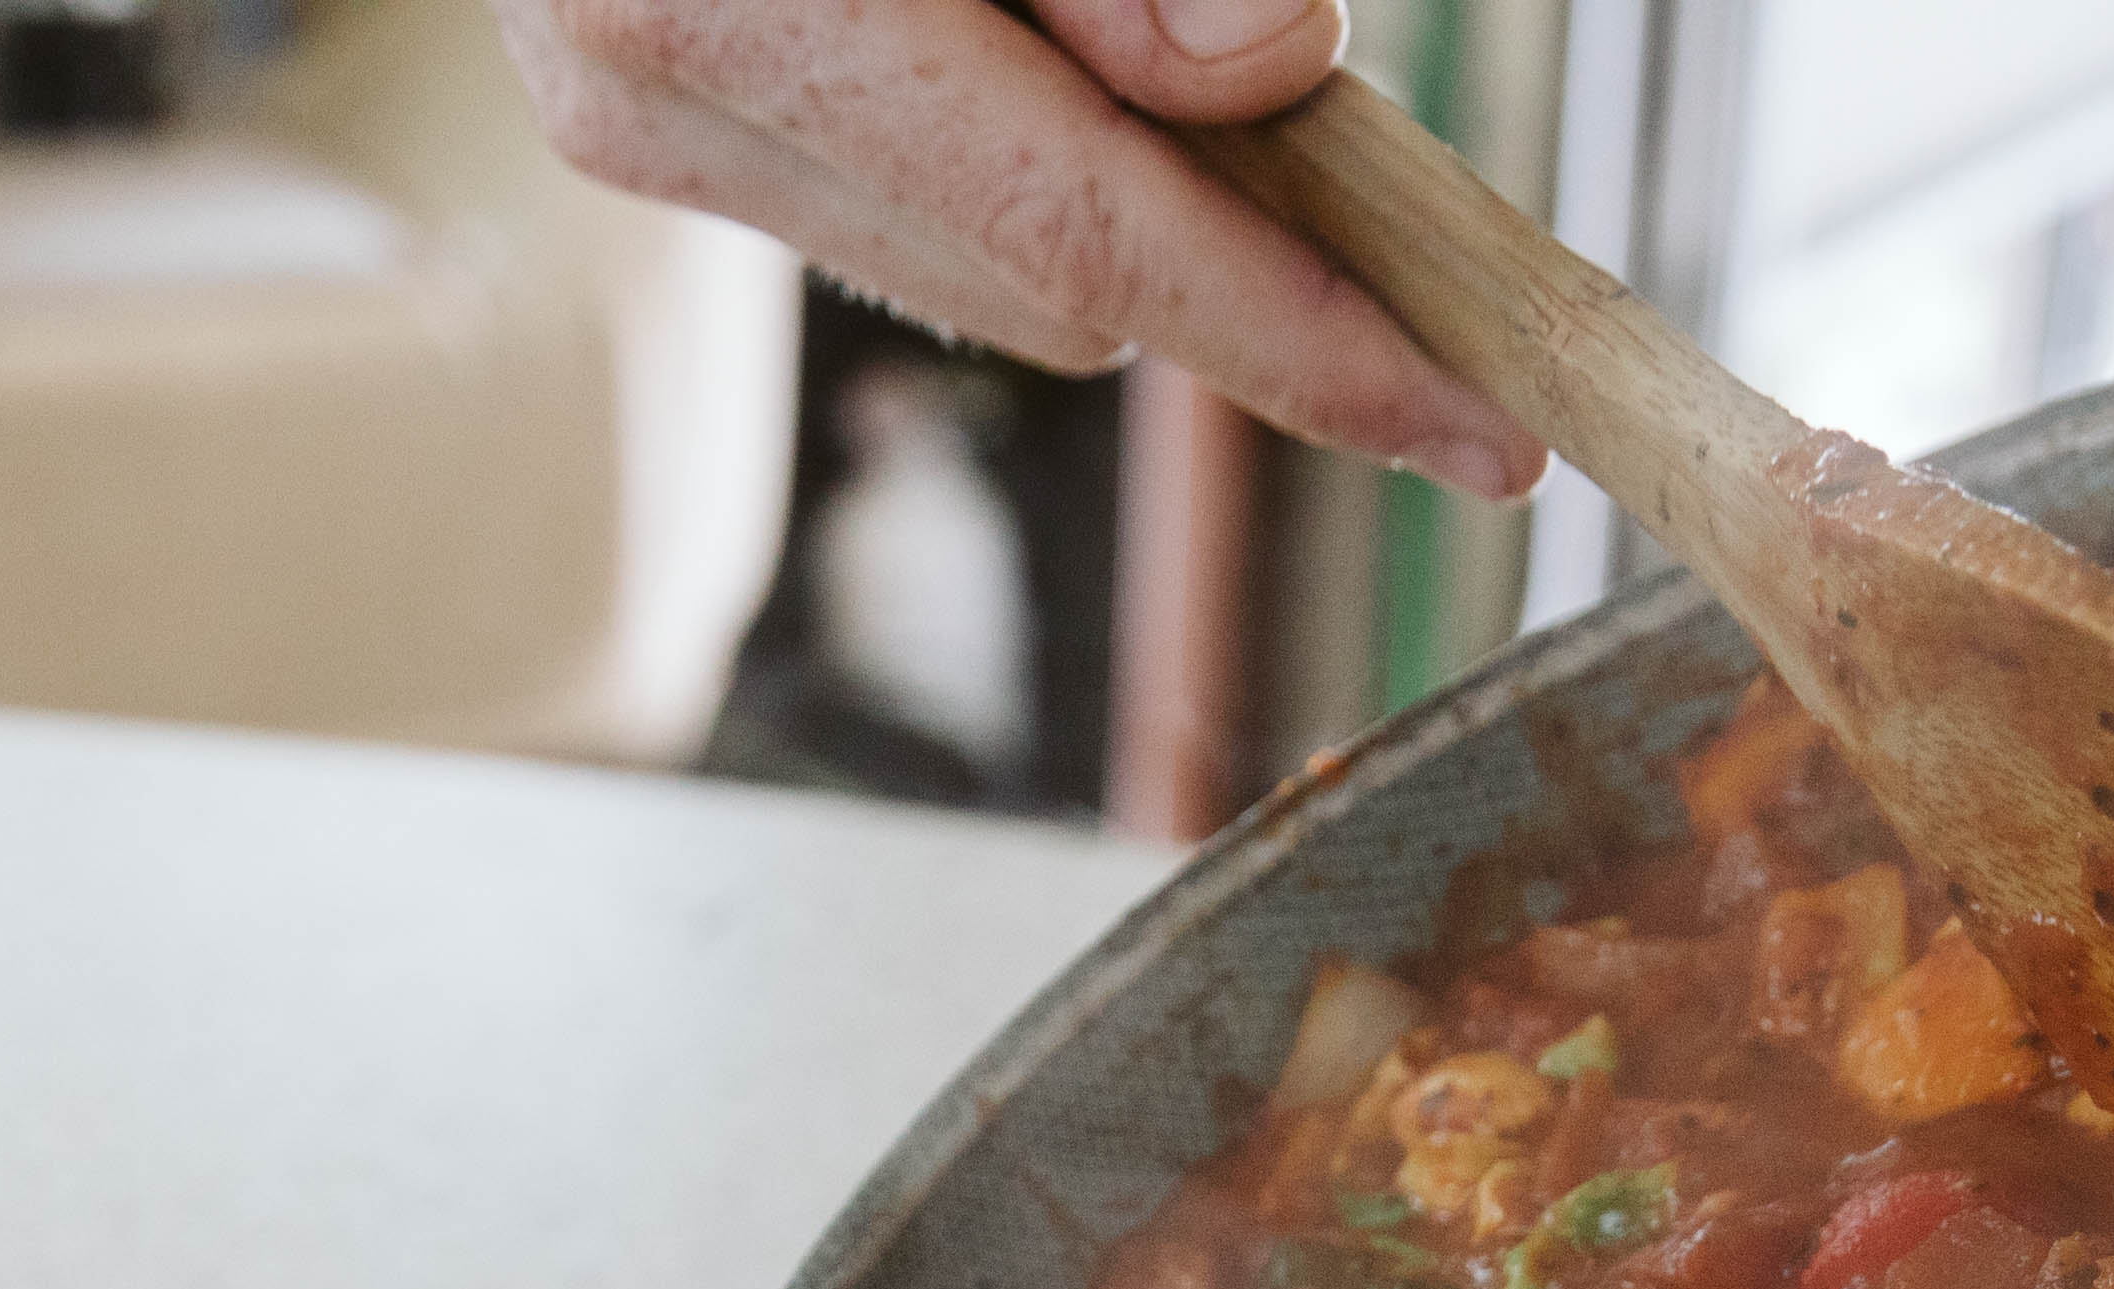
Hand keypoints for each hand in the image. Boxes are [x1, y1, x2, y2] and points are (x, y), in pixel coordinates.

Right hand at [495, 0, 1549, 497]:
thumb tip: (1271, 70)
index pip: (1083, 230)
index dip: (1301, 335)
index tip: (1477, 423)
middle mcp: (654, 88)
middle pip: (1058, 289)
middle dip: (1217, 220)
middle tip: (1310, 95)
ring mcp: (635, 130)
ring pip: (994, 279)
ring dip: (1106, 168)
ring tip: (1106, 17)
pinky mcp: (648, 133)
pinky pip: (909, 212)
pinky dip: (1008, 133)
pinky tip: (997, 19)